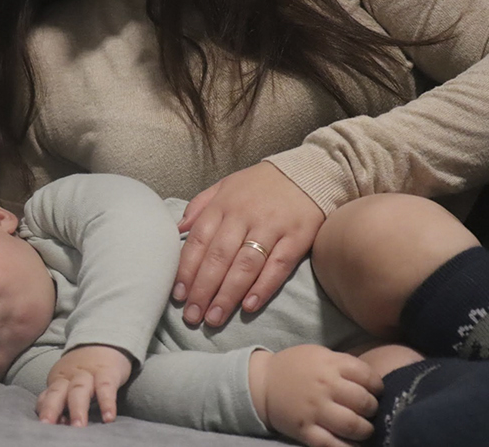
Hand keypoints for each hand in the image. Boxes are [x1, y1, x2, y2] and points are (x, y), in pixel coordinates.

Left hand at [37, 345, 132, 426]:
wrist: (105, 340)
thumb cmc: (84, 368)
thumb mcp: (67, 381)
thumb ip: (60, 399)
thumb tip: (58, 423)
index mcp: (59, 380)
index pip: (46, 397)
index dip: (45, 410)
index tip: (44, 425)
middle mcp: (70, 377)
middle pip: (58, 393)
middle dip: (51, 410)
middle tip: (48, 426)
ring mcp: (89, 374)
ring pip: (79, 391)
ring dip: (77, 409)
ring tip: (78, 427)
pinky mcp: (108, 373)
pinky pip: (106, 388)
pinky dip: (107, 403)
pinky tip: (109, 418)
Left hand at [175, 162, 324, 326]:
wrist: (312, 170)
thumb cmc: (262, 184)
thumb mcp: (226, 185)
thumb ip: (200, 205)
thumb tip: (177, 229)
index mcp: (224, 205)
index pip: (198, 241)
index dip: (186, 270)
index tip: (178, 295)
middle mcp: (244, 216)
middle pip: (218, 258)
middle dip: (202, 290)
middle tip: (192, 316)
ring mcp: (271, 227)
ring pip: (244, 265)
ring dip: (227, 295)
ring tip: (214, 318)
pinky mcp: (297, 237)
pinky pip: (278, 266)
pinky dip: (262, 287)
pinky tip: (248, 306)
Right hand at [249, 345, 383, 446]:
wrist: (262, 382)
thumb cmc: (295, 367)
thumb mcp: (320, 354)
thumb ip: (344, 364)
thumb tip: (373, 381)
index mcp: (329, 364)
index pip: (367, 377)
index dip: (378, 386)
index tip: (376, 391)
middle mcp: (324, 386)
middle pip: (363, 402)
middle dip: (373, 409)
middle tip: (370, 411)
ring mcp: (314, 410)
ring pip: (352, 425)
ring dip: (365, 430)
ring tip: (363, 428)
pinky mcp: (305, 430)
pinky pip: (332, 444)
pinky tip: (353, 444)